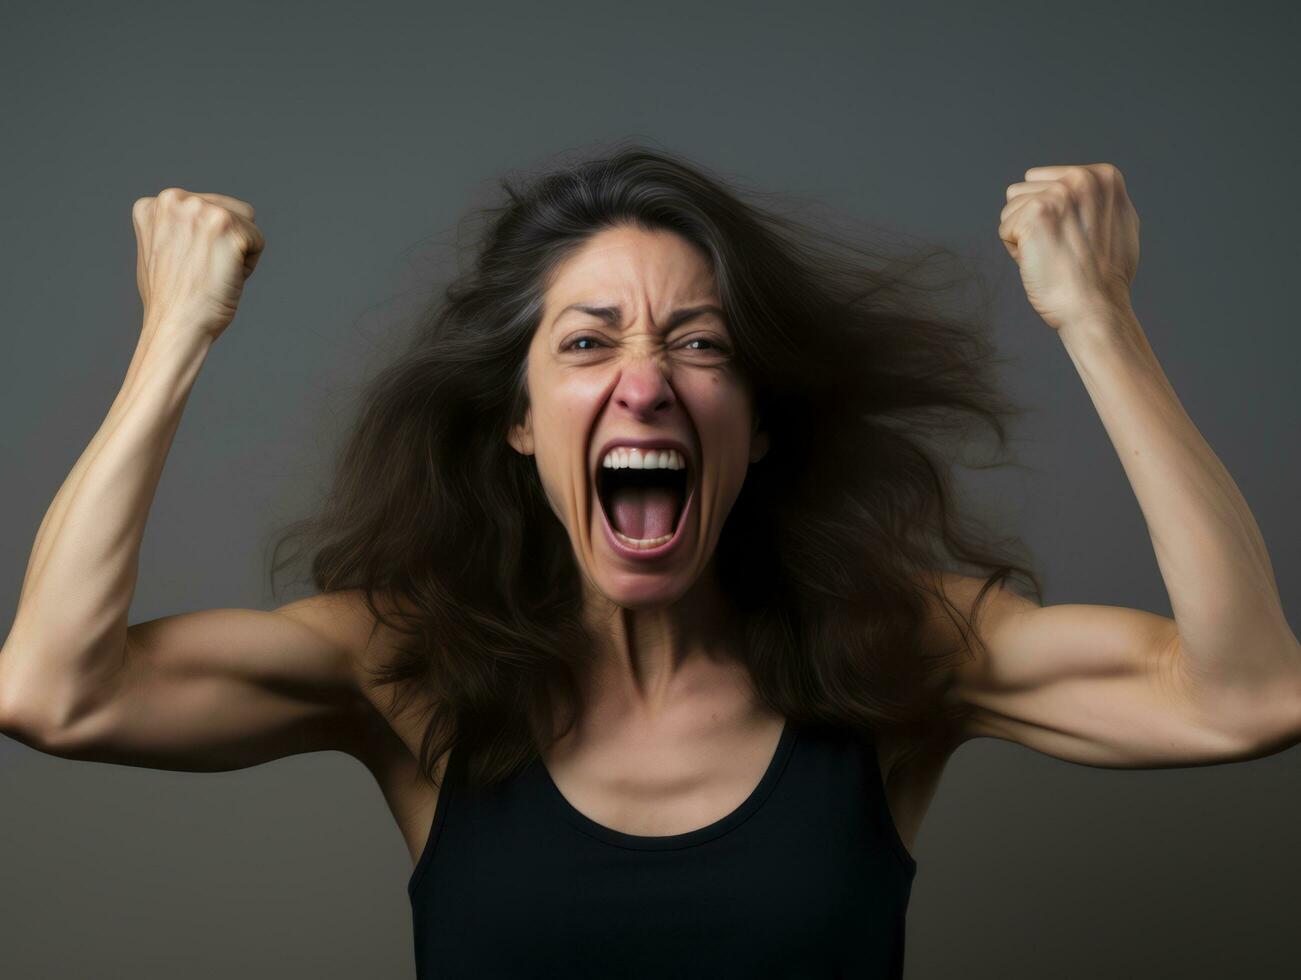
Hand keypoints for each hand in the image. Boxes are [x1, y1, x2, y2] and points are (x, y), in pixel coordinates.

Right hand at [132, 187, 265, 341]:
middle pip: (231, 211)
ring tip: (212, 274)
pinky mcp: (224, 223)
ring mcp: (198, 209)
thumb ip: (177, 229)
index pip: (207, 209)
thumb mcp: (162, 252)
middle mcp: (173, 199)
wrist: (176, 325)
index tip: (188, 267)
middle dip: (227, 244)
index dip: (208, 244)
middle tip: (202, 273)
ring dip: (239, 252)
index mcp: (154, 205)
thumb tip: (197, 227)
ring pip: (247, 223)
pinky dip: (249, 265)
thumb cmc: (171, 301)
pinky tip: (225, 278)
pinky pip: (258, 240)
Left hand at [999, 163, 1139, 331]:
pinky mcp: (1037, 213)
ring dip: (1023, 236)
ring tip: (1053, 255)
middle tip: (1062, 249)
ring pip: (1011, 209)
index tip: (1076, 237)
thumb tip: (1075, 186)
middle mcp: (1082, 178)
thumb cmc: (1105, 279)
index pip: (1045, 180)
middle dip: (1033, 222)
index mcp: (1103, 176)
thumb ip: (1096, 200)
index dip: (1052, 215)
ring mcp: (1059, 193)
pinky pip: (1005, 229)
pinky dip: (1016, 252)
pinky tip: (1042, 262)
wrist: (1097, 308)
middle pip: (1024, 190)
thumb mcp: (1118, 223)